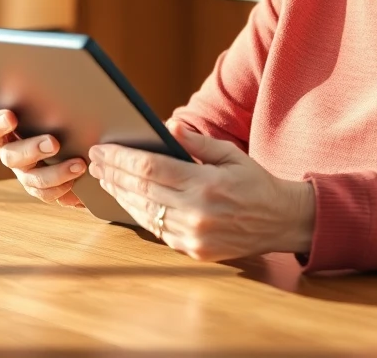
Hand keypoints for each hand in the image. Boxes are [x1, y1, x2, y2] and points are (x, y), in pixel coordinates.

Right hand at [0, 93, 86, 207]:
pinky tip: (75, 184)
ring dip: (53, 172)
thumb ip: (48, 94)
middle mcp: (9, 148)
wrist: (80, 143)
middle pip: (9, 153)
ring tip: (77, 164)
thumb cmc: (64, 112)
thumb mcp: (56, 101)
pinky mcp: (37, 186)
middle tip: (53, 142)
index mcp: (6, 124)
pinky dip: (59, 190)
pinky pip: (44, 193)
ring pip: (29, 176)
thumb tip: (56, 69)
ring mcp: (22, 169)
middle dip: (29, 148)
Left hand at [87, 119, 315, 261]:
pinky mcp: (193, 250)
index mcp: (206, 184)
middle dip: (113, 174)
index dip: (121, 158)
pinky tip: (127, 199)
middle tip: (94, 161)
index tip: (102, 149)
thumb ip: (198, 142)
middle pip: (141, 190)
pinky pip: (157, 230)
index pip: (151, 168)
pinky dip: (138, 213)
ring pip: (144, 213)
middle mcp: (196, 212)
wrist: (281, 221)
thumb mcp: (231, 154)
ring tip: (104, 179)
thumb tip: (168, 126)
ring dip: (120, 194)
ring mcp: (193, 235)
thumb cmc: (256, 183)